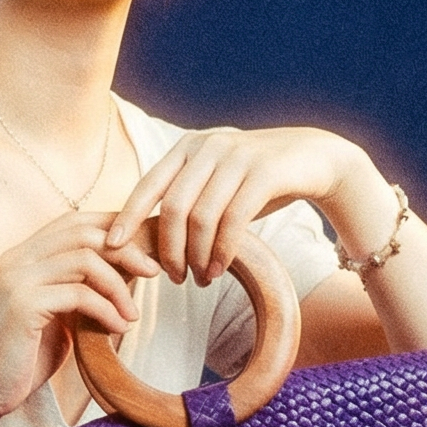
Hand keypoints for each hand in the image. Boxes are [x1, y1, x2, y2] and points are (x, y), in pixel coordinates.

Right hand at [0, 212, 162, 424]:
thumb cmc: (23, 358)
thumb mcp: (59, 316)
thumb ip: (82, 291)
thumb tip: (129, 274)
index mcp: (23, 256)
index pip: (75, 222)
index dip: (114, 227)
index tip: (145, 250)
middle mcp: (17, 259)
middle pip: (84, 232)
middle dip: (126, 249)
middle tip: (153, 272)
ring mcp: (18, 279)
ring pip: (85, 259)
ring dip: (119, 285)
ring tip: (132, 314)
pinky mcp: (23, 305)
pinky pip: (79, 294)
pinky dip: (107, 309)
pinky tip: (118, 328)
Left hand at [104, 125, 385, 283]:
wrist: (315, 159)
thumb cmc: (256, 178)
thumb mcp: (215, 180)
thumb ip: (185, 196)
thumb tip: (144, 234)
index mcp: (188, 148)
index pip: (148, 185)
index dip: (127, 217)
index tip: (112, 248)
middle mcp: (208, 147)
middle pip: (172, 208)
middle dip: (169, 249)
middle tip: (174, 278)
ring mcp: (236, 157)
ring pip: (201, 217)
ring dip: (197, 256)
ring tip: (200, 280)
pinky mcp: (264, 173)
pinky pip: (233, 220)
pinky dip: (222, 251)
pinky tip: (220, 270)